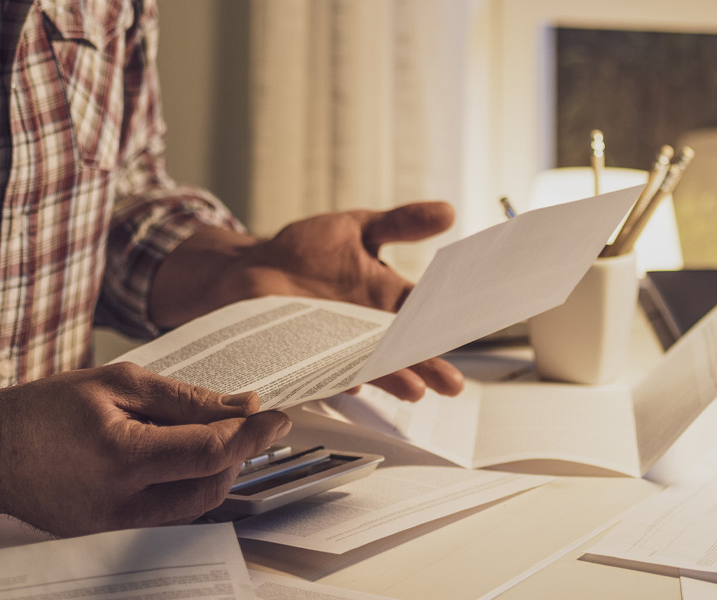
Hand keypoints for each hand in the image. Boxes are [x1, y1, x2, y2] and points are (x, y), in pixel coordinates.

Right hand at [0, 363, 289, 535]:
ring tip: (210, 438)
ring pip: (193, 507)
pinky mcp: (108, 534)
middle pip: (211, 487)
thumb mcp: (115, 382)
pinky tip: (179, 460)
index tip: (277, 416)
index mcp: (122, 455)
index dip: (253, 433)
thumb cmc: (42, 410)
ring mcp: (114, 525)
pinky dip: (185, 488)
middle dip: (237, 455)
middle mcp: (121, 501)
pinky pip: (166, 515)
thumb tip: (240, 405)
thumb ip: (182, 398)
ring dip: (214, 474)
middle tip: (244, 422)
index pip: (211, 451)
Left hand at [151, 202, 465, 400]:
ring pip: (369, 367)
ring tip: (412, 389)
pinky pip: (321, 372)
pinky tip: (349, 384)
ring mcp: (335, 347)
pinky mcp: (303, 359)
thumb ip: (399, 224)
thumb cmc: (307, 251)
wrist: (250, 269)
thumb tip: (447, 211)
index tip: (465, 331)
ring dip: (390, 378)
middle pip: (403, 351)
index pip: (423, 315)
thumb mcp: (358, 228)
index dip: (445, 324)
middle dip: (428, 367)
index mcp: (386, 300)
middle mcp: (365, 330)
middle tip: (451, 383)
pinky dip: (335, 379)